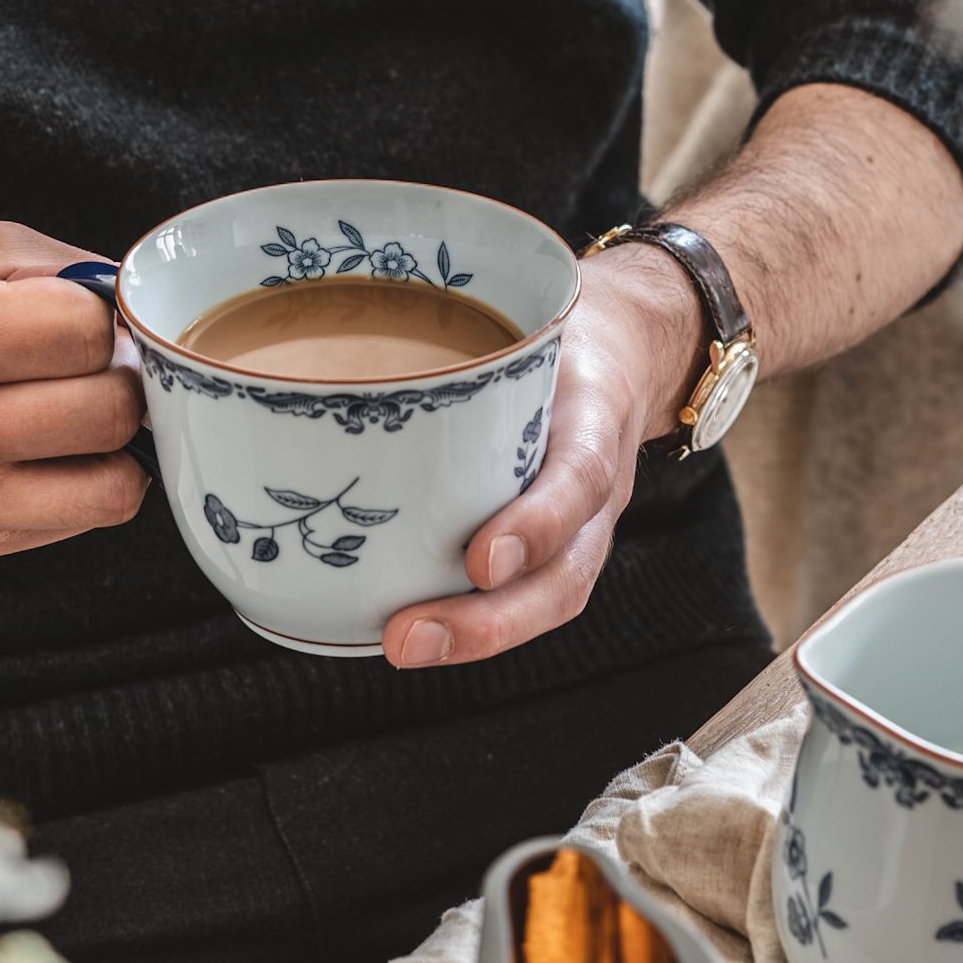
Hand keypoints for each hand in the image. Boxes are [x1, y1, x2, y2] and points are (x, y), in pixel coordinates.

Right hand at [0, 222, 148, 555]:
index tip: (76, 317)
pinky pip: (86, 518)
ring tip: (73, 411)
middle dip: (119, 381)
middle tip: (84, 367)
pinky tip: (41, 447)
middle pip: (111, 414)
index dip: (102, 319)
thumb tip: (153, 317)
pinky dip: (85, 480)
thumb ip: (68, 274)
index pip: (88, 334)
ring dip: (115, 444)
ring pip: (115, 486)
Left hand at [382, 245, 703, 666]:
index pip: (579, 476)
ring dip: (479, 637)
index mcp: (595, 415)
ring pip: (549, 600)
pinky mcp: (560, 548)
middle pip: (564, 573)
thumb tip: (337, 335)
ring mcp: (584, 528)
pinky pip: (528, 596)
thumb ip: (465, 330)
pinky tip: (409, 633)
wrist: (626, 349)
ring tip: (404, 648)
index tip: (480, 562)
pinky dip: (475, 624)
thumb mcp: (531, 314)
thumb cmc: (556, 334)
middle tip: (407, 638)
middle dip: (490, 620)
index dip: (536, 524)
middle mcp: (599, 487)